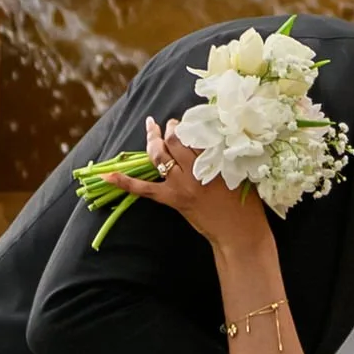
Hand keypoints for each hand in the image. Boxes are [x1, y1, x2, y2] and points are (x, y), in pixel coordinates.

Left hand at [116, 117, 269, 249]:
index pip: (196, 132)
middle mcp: (195, 169)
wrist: (239, 233)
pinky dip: (125, 182)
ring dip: (153, 140)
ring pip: (159, 155)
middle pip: (174, 140)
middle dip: (170, 128)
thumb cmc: (246, 204)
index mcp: (215, 159)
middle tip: (172, 125)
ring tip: (152, 130)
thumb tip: (214, 137)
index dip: (189, 123)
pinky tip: (107, 176)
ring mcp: (182, 184)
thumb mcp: (241, 171)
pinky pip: (144, 189)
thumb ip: (226, 154)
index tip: (190, 119)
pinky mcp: (173, 200)